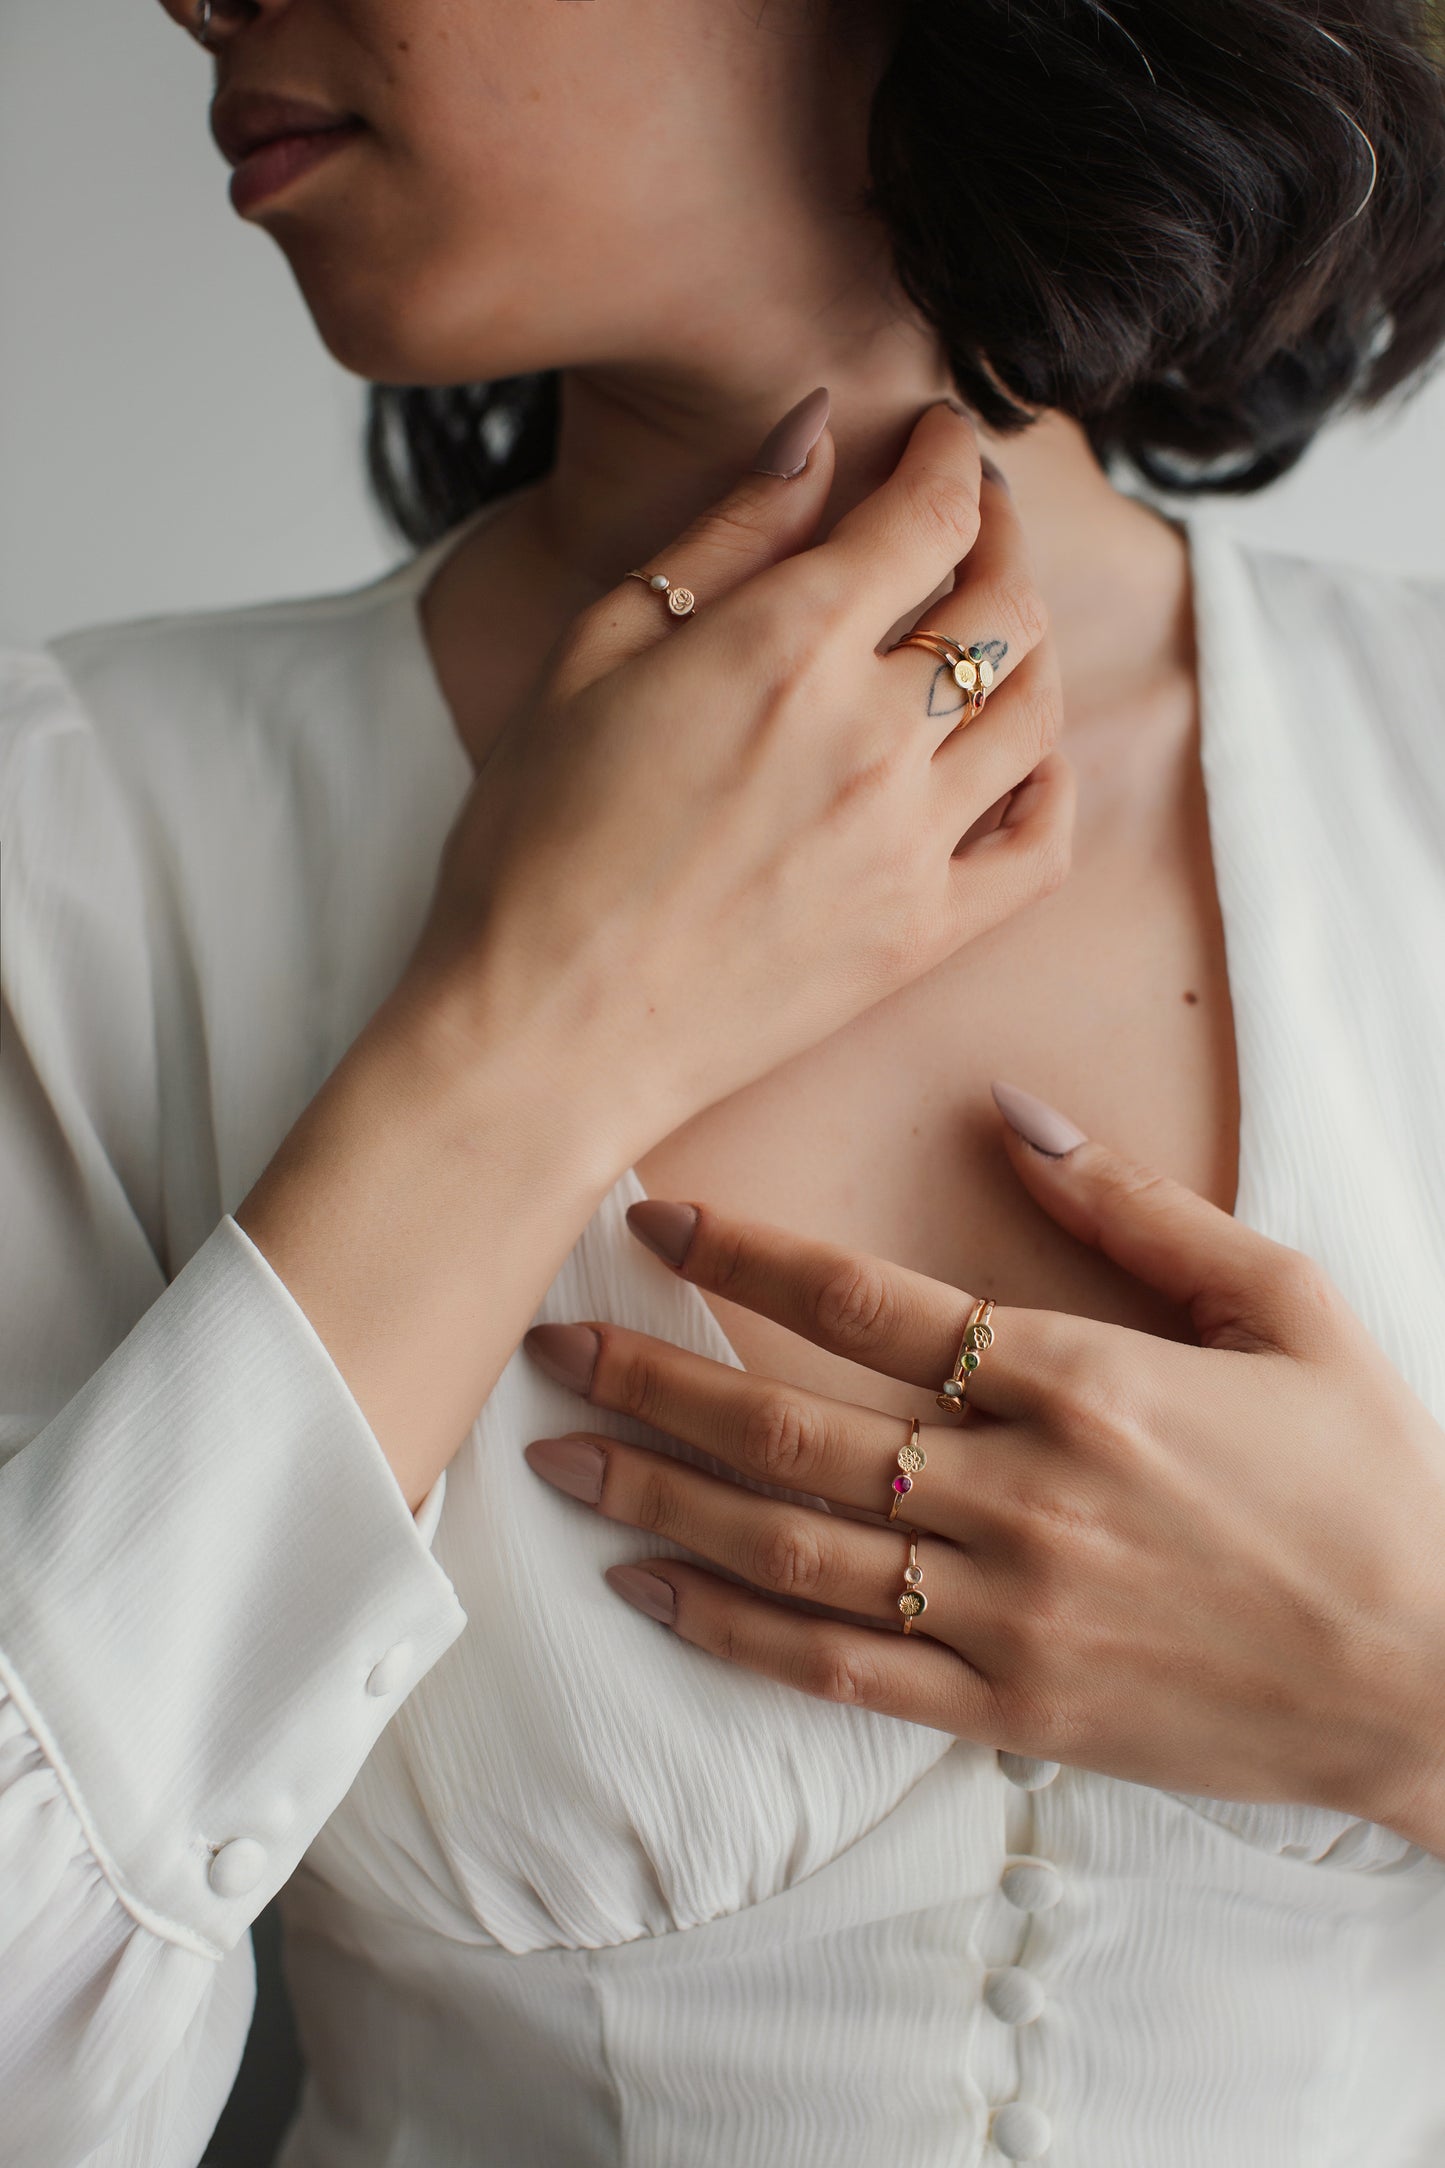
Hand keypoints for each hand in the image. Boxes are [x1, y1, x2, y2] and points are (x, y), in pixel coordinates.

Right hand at [399, 394, 1071, 1167]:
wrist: (539, 1031)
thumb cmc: (535, 844)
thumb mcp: (594, 653)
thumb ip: (722, 536)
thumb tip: (816, 432)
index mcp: (788, 646)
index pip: (929, 514)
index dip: (949, 457)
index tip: (942, 441)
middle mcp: (875, 735)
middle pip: (1004, 600)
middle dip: (1000, 532)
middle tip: (973, 515)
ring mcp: (913, 842)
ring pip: (1036, 707)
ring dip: (1029, 643)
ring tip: (990, 622)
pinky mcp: (925, 934)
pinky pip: (1044, 844)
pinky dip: (1051, 783)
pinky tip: (1021, 757)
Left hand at [521, 1085, 1444, 1856]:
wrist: (1431, 1670)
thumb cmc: (1362, 1472)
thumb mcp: (1280, 1302)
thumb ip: (1135, 1207)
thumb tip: (1009, 1111)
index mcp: (1081, 1378)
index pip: (866, 1301)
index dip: (743, 1257)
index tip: (651, 1222)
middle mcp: (1021, 1492)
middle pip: (789, 1427)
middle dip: (651, 1379)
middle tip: (544, 1346)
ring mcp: (1007, 1610)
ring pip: (787, 1549)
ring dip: (657, 1499)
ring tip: (556, 1457)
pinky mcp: (1010, 1708)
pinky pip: (839, 1668)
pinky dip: (730, 1630)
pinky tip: (647, 1592)